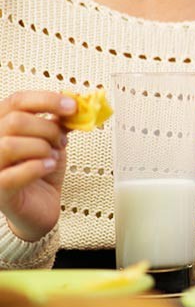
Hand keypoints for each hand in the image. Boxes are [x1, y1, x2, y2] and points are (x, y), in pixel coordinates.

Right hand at [0, 91, 75, 241]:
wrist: (40, 207)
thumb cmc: (42, 172)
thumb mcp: (53, 141)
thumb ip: (59, 122)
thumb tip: (75, 104)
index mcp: (2, 125)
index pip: (16, 101)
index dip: (46, 100)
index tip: (72, 106)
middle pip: (15, 121)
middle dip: (48, 130)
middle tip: (61, 141)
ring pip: (10, 145)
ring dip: (41, 148)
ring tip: (52, 157)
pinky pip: (12, 175)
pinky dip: (37, 168)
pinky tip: (48, 167)